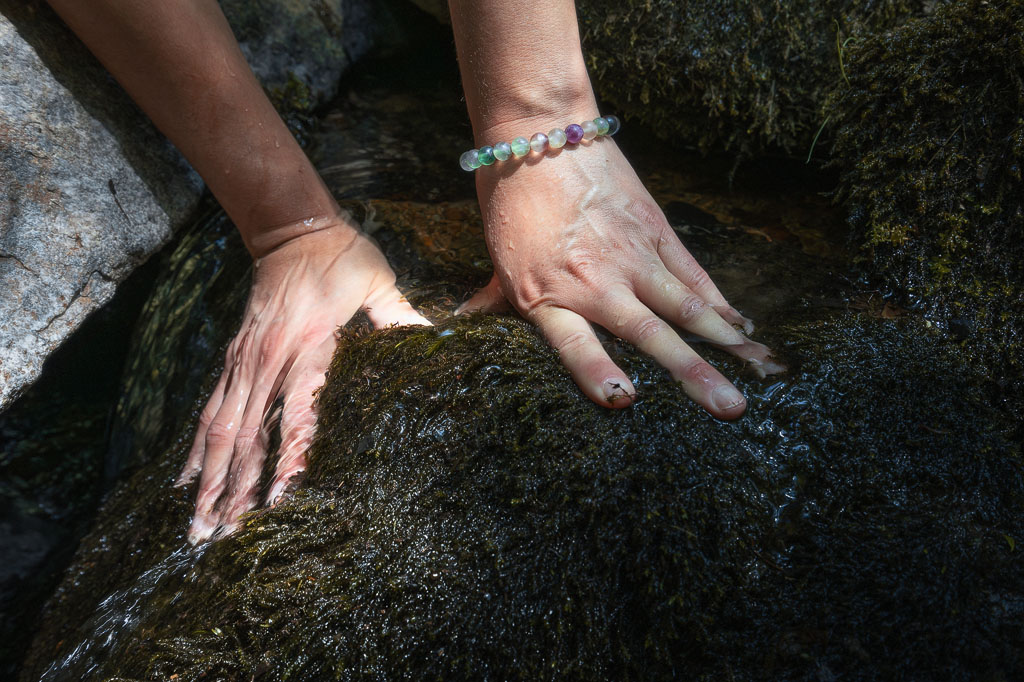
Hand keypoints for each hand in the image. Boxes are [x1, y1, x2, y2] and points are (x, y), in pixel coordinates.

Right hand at [177, 217, 428, 542]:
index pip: (296, 414)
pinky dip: (198, 448)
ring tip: (196, 524)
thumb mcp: (376, 281)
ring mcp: (245, 360)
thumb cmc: (342, 256)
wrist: (290, 228)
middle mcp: (268, 359)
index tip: (279, 502)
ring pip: (219, 429)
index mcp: (309, 344)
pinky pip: (211, 409)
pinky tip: (187, 480)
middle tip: (218, 537)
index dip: (288, 459)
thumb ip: (398, 315)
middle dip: (231, 489)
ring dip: (207, 479)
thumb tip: (434, 337)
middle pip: (244, 435)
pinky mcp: (234, 358)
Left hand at [461, 131, 780, 416]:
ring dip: (722, 341)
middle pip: (650, 333)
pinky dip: (719, 300)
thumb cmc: (512, 201)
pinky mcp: (655, 229)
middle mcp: (595, 280)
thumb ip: (491, 303)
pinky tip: (743, 325)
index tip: (625, 399)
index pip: (574, 343)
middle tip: (730, 408)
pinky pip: (693, 272)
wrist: (540, 133)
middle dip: (693, 373)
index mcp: (547, 294)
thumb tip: (458, 328)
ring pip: (685, 305)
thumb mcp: (497, 260)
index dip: (598, 371)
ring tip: (754, 373)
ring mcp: (632, 255)